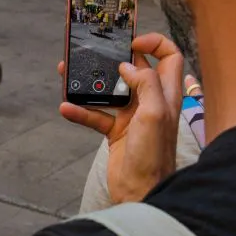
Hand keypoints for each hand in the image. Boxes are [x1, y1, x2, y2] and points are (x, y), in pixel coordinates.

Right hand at [58, 33, 184, 204]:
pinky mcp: (116, 132)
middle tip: (95, 51)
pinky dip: (80, 111)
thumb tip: (127, 66)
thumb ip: (145, 83)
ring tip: (69, 74)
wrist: (140, 192)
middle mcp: (151, 101)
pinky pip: (96, 115)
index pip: (169, 57)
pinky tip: (66, 108)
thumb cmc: (153, 156)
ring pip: (110, 90)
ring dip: (90, 83)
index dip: (154, 43)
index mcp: (167, 94)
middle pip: (135, 69)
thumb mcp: (155, 114)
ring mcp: (133, 116)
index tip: (131, 42)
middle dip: (114, 58)